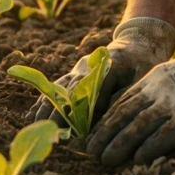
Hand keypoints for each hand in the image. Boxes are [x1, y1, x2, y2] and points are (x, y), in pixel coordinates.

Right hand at [28, 16, 174, 125]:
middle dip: (61, 111)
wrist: (135, 44)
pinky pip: (56, 87)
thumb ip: (123, 95)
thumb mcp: (141, 78)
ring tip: (37, 124)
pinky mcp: (74, 73)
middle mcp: (89, 66)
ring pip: (59, 88)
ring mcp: (79, 69)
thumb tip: (106, 115)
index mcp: (108, 65)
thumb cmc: (142, 64)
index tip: (80, 131)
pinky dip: (45, 101)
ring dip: (48, 107)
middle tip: (52, 130)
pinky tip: (32, 115)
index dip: (87, 111)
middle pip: (71, 90)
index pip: (94, 90)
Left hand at [85, 25, 174, 165]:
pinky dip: (149, 147)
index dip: (106, 119)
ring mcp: (173, 101)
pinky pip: (164, 134)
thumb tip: (153, 109)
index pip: (123, 100)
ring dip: (119, 144)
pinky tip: (138, 159)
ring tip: (104, 160)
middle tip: (90, 151)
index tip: (94, 133)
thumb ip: (165, 88)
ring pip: (137, 125)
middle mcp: (159, 88)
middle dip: (105, 133)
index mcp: (156, 77)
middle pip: (123, 113)